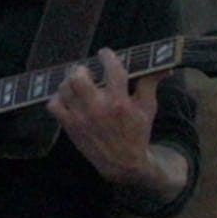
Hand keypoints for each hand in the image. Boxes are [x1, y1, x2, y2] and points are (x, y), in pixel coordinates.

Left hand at [46, 48, 163, 187]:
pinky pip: (53, 105)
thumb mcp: (148, 108)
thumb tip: (163, 66)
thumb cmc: (137, 132)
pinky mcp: (70, 127)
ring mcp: (81, 118)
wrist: (123, 164)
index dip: (107, 56)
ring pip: (64, 88)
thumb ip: (151, 83)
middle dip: (83, 69)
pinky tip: (68, 98)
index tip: (105, 53)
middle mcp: (98, 109)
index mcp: (120, 102)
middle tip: (88, 72)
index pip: (112, 69)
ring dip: (70, 81)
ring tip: (78, 83)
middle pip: (78, 77)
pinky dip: (58, 98)